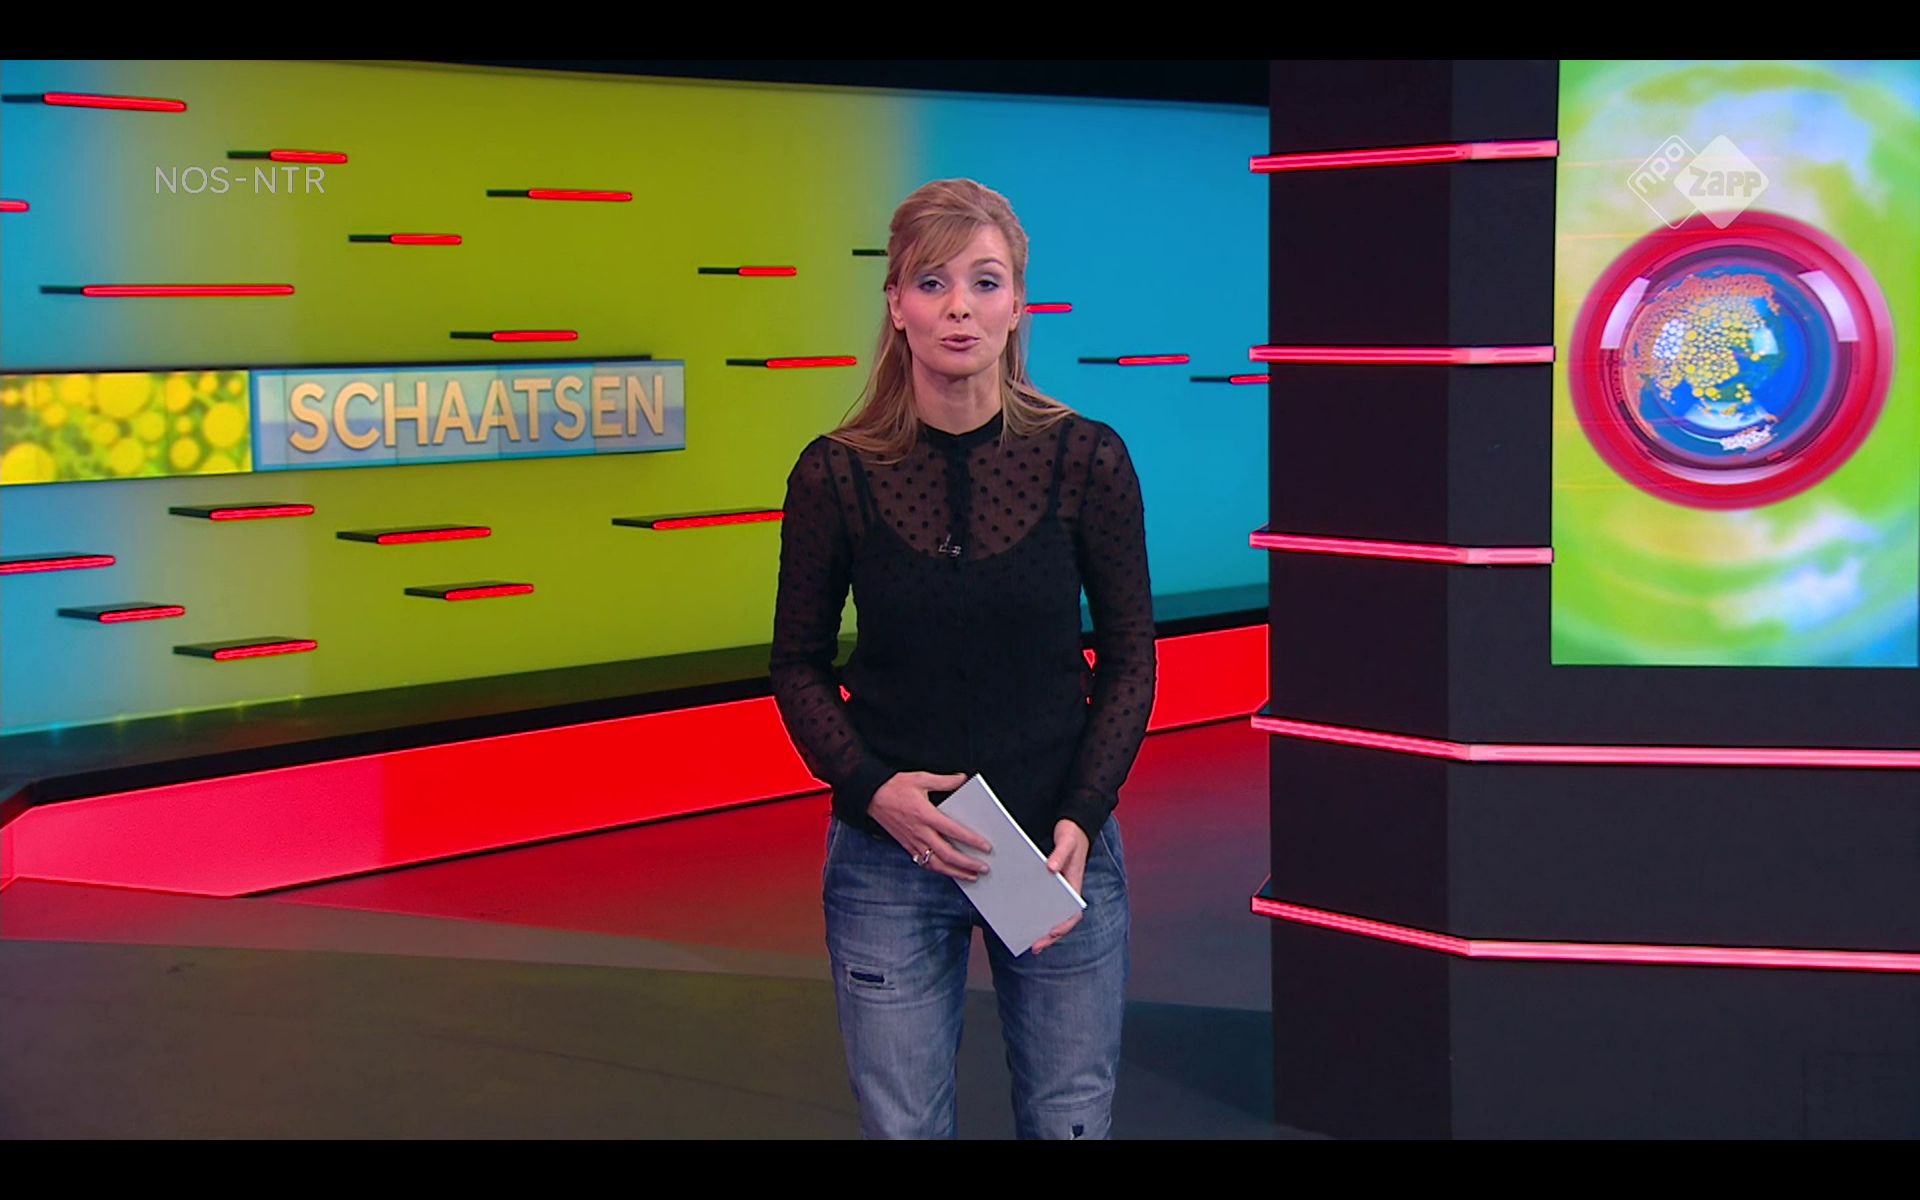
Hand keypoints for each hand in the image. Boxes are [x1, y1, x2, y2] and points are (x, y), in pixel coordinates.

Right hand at [867, 771, 992, 880]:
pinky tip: (949, 872)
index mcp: (925, 815)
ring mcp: (912, 842)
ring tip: (971, 876)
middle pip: (947, 854)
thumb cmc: (894, 787)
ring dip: (955, 872)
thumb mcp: (920, 778)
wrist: (870, 796)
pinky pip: (925, 863)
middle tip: (984, 868)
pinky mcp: (907, 846)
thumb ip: (944, 781)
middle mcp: (920, 832)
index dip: (971, 841)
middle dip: (967, 864)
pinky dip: (939, 870)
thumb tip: (962, 779)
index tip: (986, 847)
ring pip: (936, 864)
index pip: (953, 831)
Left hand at [1032, 820, 1088, 953]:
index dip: (1064, 926)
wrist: (1073, 826)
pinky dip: (1034, 911)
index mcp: (1074, 886)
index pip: (1073, 914)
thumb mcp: (1067, 842)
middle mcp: (1067, 891)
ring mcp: (1058, 889)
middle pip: (1060, 920)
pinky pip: (1041, 902)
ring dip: (1040, 928)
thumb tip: (1051, 869)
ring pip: (1050, 914)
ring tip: (1025, 937)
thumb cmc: (1072, 836)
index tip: (1051, 933)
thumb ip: (1060, 854)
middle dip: (1048, 936)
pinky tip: (1020, 914)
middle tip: (1034, 947)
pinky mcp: (1048, 884)